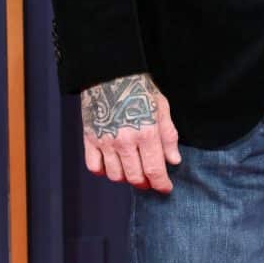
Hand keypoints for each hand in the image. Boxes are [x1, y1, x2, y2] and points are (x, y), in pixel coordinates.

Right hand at [81, 73, 180, 192]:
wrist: (110, 73)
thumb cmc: (139, 89)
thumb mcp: (162, 108)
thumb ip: (168, 136)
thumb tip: (174, 160)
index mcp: (146, 133)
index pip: (154, 170)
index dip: (161, 184)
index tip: (165, 188)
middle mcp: (125, 141)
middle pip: (135, 177)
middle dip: (146, 184)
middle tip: (151, 181)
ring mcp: (105, 141)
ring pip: (115, 176)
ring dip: (126, 178)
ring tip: (133, 171)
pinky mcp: (90, 139)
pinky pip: (94, 167)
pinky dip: (104, 171)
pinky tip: (113, 165)